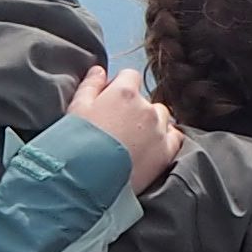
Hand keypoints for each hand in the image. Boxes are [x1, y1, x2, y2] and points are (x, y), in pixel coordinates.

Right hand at [64, 63, 185, 192]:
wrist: (88, 181)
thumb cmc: (77, 144)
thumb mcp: (76, 108)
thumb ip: (90, 85)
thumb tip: (100, 70)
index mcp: (124, 92)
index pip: (129, 77)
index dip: (119, 88)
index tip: (109, 104)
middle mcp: (146, 108)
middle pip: (146, 100)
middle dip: (135, 110)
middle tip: (118, 129)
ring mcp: (159, 130)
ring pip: (162, 118)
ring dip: (151, 124)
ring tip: (133, 142)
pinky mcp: (166, 152)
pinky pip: (175, 138)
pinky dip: (166, 140)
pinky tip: (150, 149)